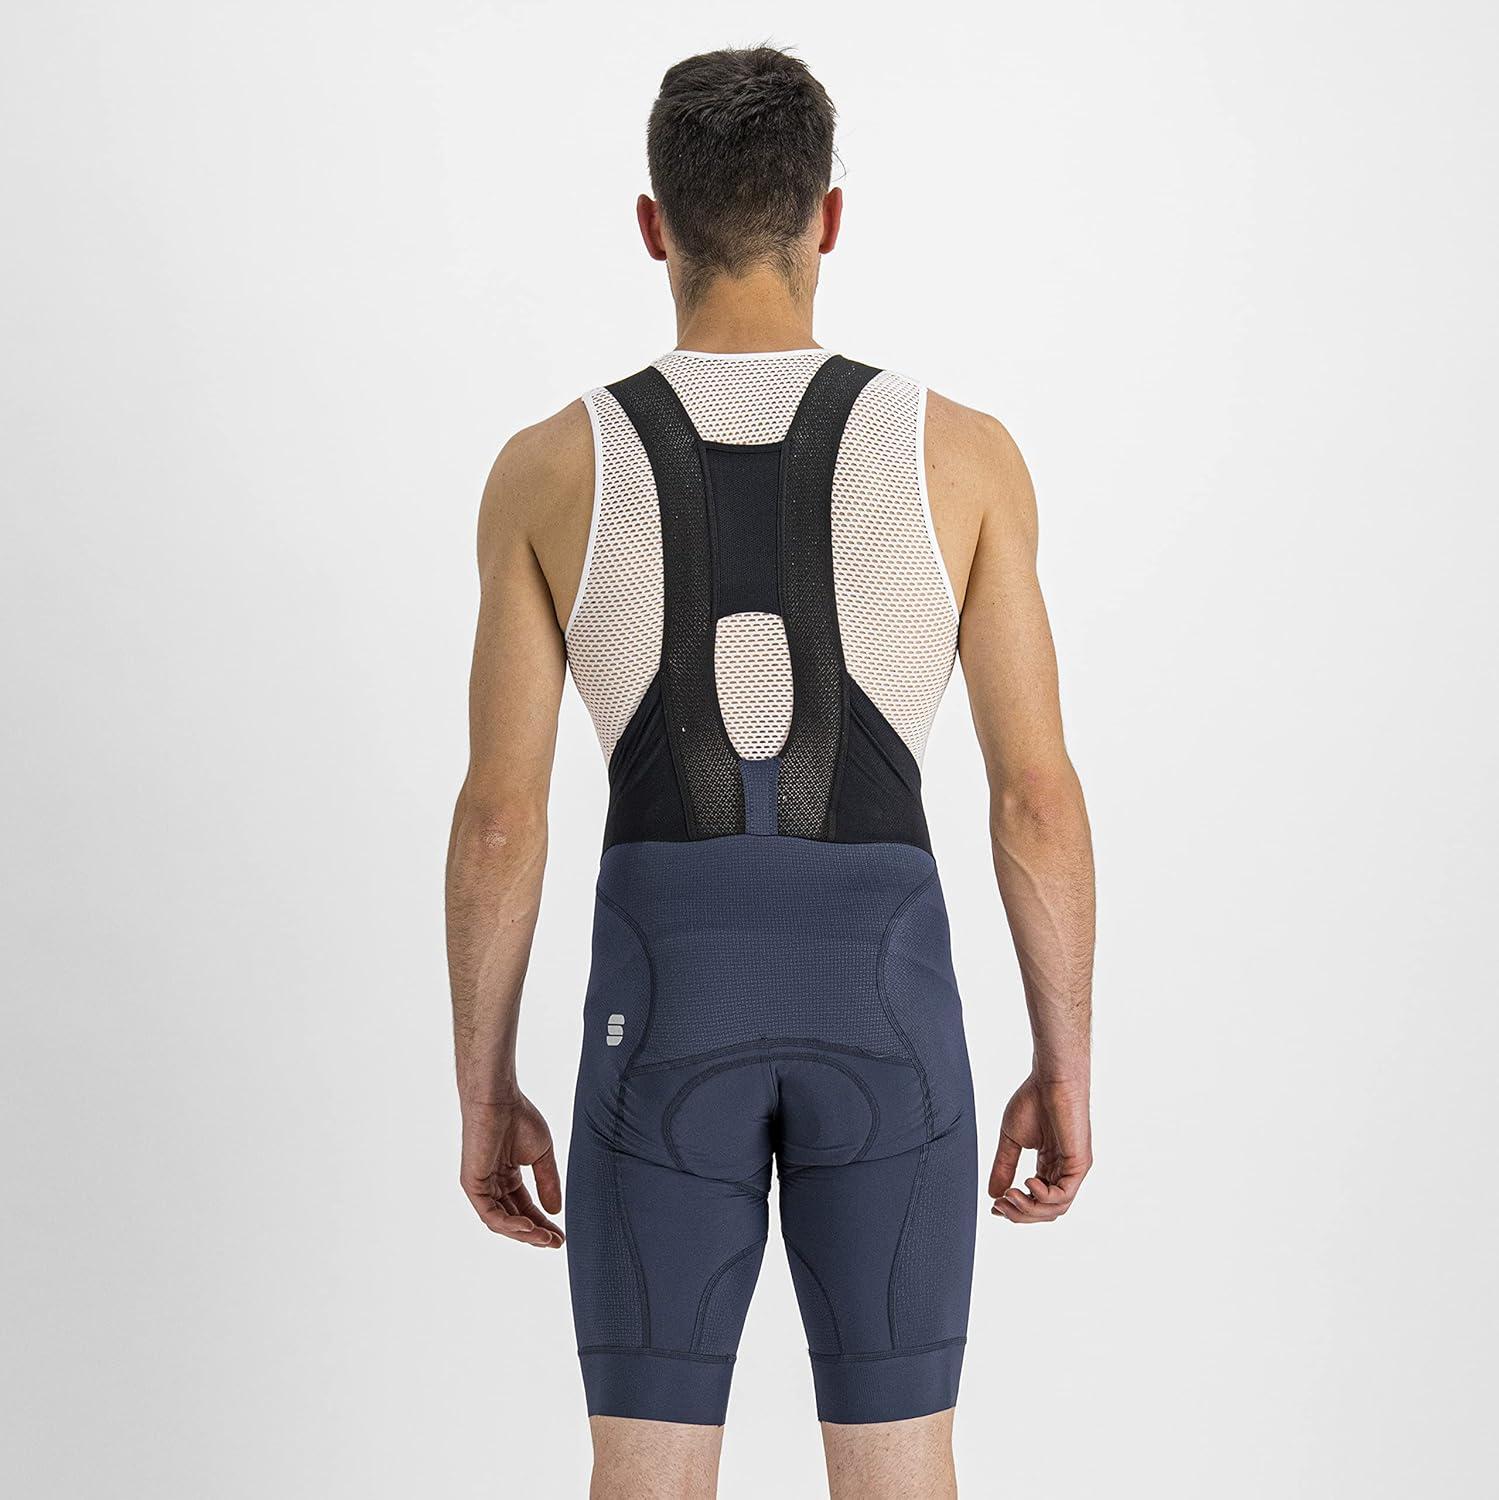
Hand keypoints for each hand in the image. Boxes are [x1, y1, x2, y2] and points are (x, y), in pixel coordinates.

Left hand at [460, 1093, 564, 1246]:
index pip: (525, 1207)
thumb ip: (547, 1182)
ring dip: (524, 1233)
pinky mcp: (472, 1185)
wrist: (499, 1099)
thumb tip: (556, 1211)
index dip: (543, 1223)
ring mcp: (481, 1186)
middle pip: (513, 1218)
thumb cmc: (519, 1118)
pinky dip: (509, 1224)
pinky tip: (529, 1227)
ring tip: (545, 1239)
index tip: (561, 1236)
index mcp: (507, 1176)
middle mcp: (493, 1184)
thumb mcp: (541, 1155)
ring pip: (501, 1221)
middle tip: (555, 1243)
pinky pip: (490, 1214)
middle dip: (535, 1233)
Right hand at [988, 1072, 1091, 1223]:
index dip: (1015, 1208)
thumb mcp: (1012, 1140)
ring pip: (1055, 1208)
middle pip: (1045, 1211)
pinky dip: (1044, 1197)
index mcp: (1049, 1165)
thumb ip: (1004, 1167)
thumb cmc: (1033, 1100)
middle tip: (1000, 1205)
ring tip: (1010, 1195)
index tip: (994, 1206)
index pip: (1035, 1199)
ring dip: (1029, 1208)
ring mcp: (1073, 1169)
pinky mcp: (1080, 1163)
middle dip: (1020, 1213)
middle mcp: (1063, 1170)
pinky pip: (1064, 1195)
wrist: (1050, 1079)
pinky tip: (1029, 1184)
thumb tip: (994, 1194)